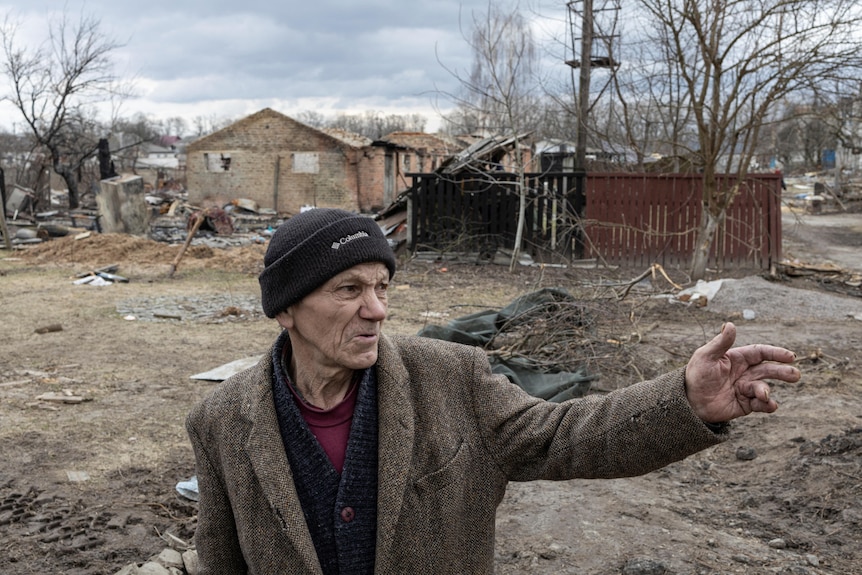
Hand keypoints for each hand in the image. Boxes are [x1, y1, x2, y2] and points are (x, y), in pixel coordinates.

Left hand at [684, 322, 799, 422]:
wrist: (689, 402)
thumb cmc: (696, 375)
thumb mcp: (706, 356)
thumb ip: (720, 343)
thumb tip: (730, 324)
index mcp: (737, 358)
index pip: (760, 353)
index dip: (776, 353)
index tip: (790, 356)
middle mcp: (744, 372)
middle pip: (768, 370)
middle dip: (783, 372)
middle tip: (795, 375)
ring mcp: (746, 388)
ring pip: (764, 387)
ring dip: (766, 390)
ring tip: (763, 394)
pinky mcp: (745, 404)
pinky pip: (761, 405)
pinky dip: (767, 405)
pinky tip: (769, 404)